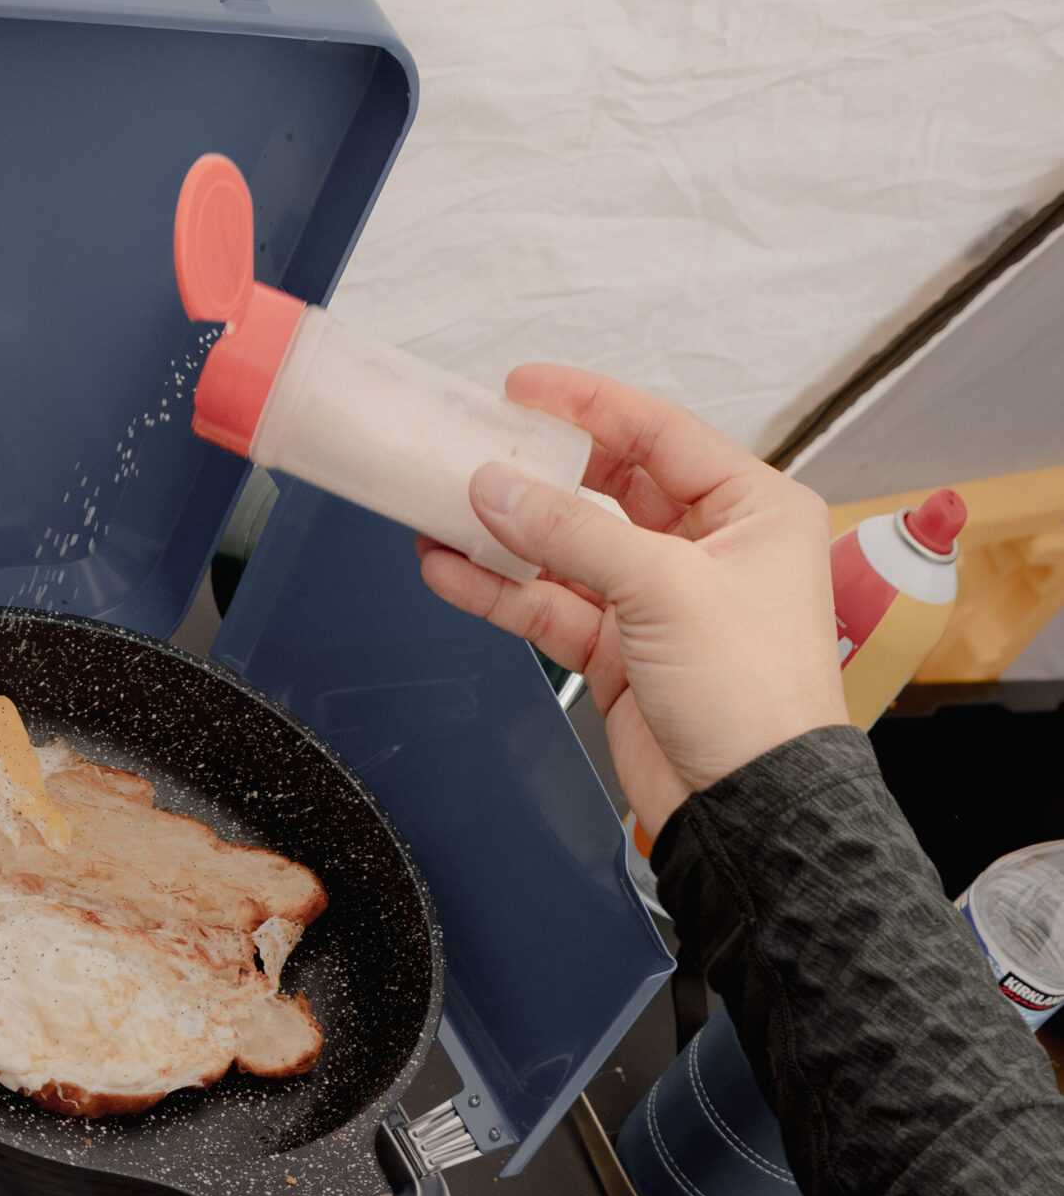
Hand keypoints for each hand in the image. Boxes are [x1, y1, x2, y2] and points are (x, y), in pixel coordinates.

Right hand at [417, 364, 847, 838]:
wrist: (750, 805)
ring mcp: (657, 602)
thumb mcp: (666, 589)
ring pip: (566, 552)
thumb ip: (572, 533)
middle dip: (537, 475)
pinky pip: (549, 607)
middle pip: (606, 488)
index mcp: (752, 508)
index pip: (658, 433)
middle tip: (474, 450)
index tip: (523, 390)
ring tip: (440, 511)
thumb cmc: (756, 695)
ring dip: (504, 535)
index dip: (588, 406)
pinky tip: (451, 569)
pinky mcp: (618, 654)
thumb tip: (499, 489)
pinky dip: (500, 591)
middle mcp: (706, 547)